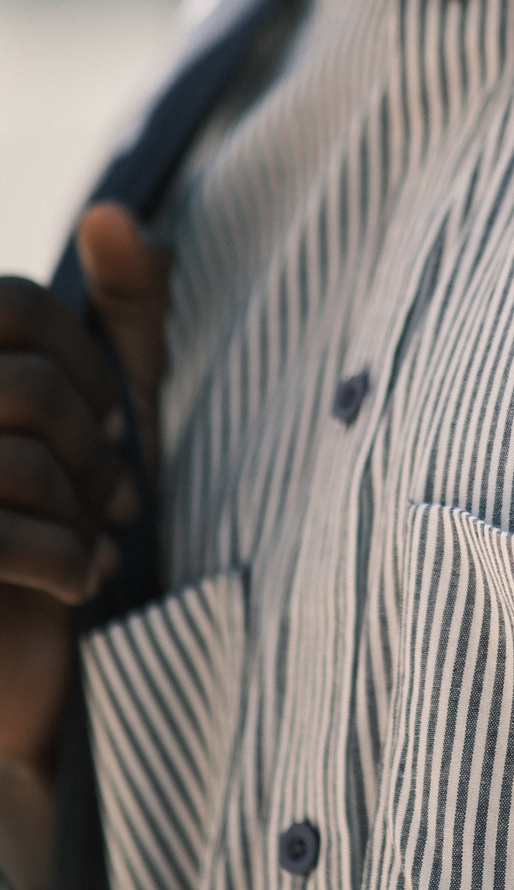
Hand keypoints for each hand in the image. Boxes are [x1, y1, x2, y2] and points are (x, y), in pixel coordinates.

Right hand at [0, 204, 168, 767]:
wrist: (24, 677)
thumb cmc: (71, 527)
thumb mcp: (117, 412)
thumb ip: (125, 313)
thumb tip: (113, 212)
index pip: (12, 305)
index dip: (87, 362)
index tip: (114, 427)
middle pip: (21, 384)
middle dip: (93, 448)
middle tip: (118, 503)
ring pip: (17, 458)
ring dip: (85, 512)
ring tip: (96, 547)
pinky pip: (2, 535)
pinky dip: (68, 564)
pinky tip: (80, 587)